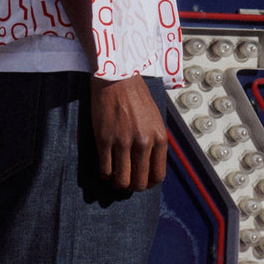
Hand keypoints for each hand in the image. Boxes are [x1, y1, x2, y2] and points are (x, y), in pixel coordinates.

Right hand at [89, 74, 167, 191]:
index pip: (157, 175)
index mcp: (159, 138)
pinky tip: (104, 169)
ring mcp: (123, 142)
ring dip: (117, 183)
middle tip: (126, 180)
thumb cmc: (135, 95)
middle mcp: (143, 142)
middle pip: (139, 182)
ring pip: (121, 180)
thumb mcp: (155, 119)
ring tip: (113, 177)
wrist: (117, 77)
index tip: (141, 181)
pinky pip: (105, 169)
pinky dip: (104, 174)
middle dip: (132, 186)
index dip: (148, 183)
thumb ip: (155, 141)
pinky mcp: (104, 139)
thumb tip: (150, 163)